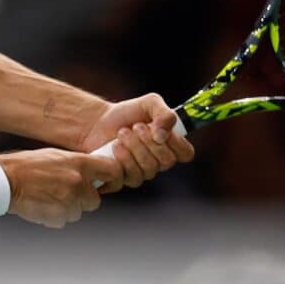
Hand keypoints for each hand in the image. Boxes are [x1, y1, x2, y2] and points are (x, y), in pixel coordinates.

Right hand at [0, 148, 120, 227]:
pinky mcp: (58, 216)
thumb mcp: (57, 156)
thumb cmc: (27, 166)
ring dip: (67, 209)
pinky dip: (55, 216)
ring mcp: (69, 200)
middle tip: (67, 193)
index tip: (107, 183)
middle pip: (95, 200)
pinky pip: (63, 220)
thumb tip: (90, 173)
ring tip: (50, 197)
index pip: (112, 171)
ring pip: (78, 212)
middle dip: (84, 200)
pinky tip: (44, 204)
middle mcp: (78, 182)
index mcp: (79, 163)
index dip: (111, 179)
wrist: (6, 180)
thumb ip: (77, 165)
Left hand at [79, 93, 194, 191]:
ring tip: (121, 133)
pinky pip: (131, 177)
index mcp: (170, 145)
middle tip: (135, 126)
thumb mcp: (149, 103)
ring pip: (149, 170)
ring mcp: (142, 172)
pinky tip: (114, 146)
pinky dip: (122, 158)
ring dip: (134, 147)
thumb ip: (165, 113)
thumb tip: (164, 134)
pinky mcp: (124, 179)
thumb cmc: (127, 113)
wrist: (98, 121)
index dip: (176, 143)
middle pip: (167, 161)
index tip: (161, 130)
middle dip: (149, 141)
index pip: (186, 154)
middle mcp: (158, 162)